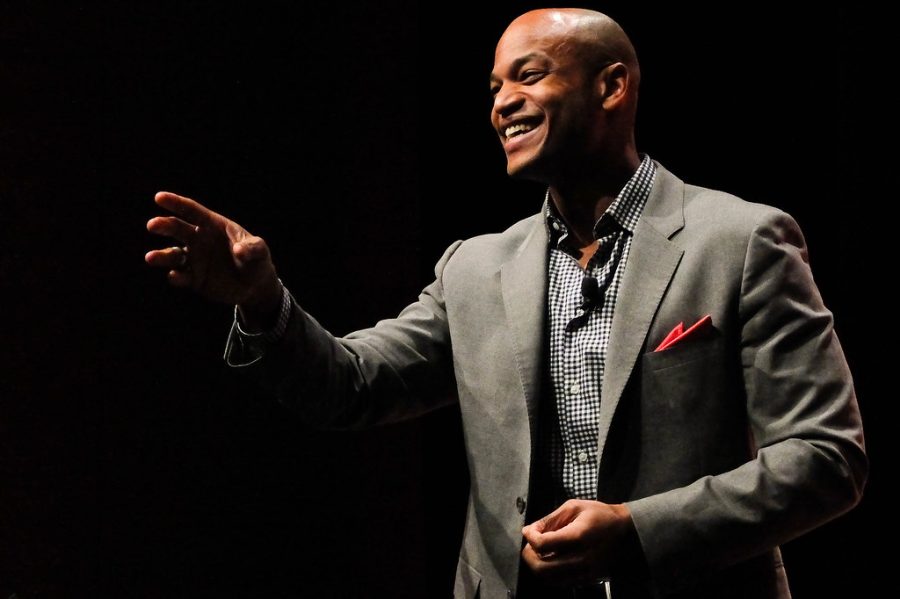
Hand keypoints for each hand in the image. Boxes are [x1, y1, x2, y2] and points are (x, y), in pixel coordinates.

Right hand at [145, 191, 281, 322]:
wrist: (254, 287)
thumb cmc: (256, 261)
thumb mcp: (260, 252)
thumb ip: (253, 248)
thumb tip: (240, 250)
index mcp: (213, 225)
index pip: (192, 211)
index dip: (176, 203)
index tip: (159, 197)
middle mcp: (199, 239)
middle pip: (177, 228)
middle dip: (164, 225)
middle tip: (153, 225)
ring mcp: (194, 259)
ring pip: (172, 255)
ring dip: (161, 256)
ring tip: (151, 257)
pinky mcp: (194, 278)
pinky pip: (180, 276)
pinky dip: (175, 277)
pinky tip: (175, 277)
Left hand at [521, 499, 634, 586]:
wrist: (626, 531)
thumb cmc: (600, 514)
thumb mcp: (574, 506)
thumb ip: (550, 519)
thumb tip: (529, 531)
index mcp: (578, 536)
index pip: (543, 544)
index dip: (530, 537)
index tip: (528, 530)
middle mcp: (582, 558)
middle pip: (542, 567)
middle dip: (529, 555)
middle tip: (530, 545)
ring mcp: (586, 571)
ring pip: (549, 578)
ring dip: (538, 566)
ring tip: (539, 552)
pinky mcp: (588, 578)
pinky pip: (561, 582)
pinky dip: (549, 573)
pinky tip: (551, 560)